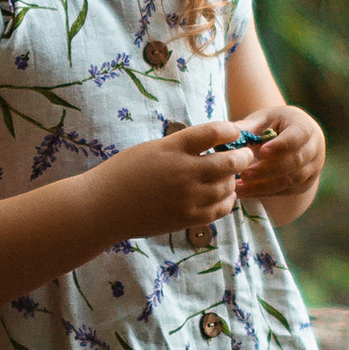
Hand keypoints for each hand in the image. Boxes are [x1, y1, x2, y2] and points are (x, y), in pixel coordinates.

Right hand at [104, 120, 258, 242]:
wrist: (103, 207)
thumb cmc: (123, 173)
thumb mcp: (151, 149)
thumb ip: (180, 147)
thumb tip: (210, 145)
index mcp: (173, 148)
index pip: (214, 132)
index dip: (230, 131)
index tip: (235, 133)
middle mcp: (184, 171)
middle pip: (229, 162)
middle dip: (242, 157)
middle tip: (245, 155)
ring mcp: (187, 197)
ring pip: (227, 187)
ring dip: (233, 180)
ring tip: (231, 177)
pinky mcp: (186, 218)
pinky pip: (219, 210)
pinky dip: (227, 201)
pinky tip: (225, 197)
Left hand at [229, 103, 324, 210]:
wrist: (289, 138)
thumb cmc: (272, 125)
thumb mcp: (261, 121)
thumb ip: (247, 128)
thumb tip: (226, 135)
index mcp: (305, 127)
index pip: (297, 137)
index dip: (281, 146)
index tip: (262, 151)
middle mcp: (314, 148)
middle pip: (295, 162)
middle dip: (268, 170)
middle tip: (244, 174)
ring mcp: (312, 169)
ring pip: (291, 180)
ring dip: (264, 186)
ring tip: (240, 187)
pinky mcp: (304, 185)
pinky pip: (286, 191)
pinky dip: (264, 193)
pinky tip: (245, 192)